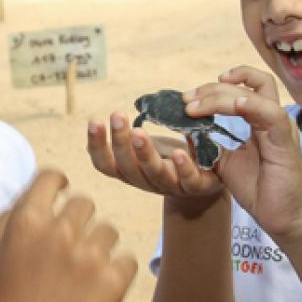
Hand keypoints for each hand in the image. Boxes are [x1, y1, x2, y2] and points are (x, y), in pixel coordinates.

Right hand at [0, 170, 136, 301]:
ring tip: (81, 274)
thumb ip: (7, 220)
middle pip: (84, 202)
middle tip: (69, 246)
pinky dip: (116, 271)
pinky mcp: (113, 283)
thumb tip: (28, 195)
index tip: (62, 192)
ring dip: (98, 245)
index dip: (57, 182)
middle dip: (77, 219)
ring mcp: (89, 257)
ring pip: (108, 230)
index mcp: (26, 221)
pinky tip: (97, 288)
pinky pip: (126, 259)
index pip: (51, 177)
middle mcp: (59, 232)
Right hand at [87, 110, 223, 199]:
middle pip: (127, 167)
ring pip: (155, 173)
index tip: (94, 121)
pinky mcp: (196, 186)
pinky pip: (188, 180)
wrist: (207, 177)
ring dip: (145, 153)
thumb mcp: (145, 148)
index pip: (105, 164)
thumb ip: (125, 142)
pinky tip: (178, 153)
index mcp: (130, 172)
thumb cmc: (170, 158)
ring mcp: (171, 186)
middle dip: (120, 142)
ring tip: (138, 131)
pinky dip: (183, 167)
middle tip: (117, 115)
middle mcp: (146, 182)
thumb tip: (95, 133)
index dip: (97, 146)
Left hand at [186, 66, 301, 240]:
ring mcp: (281, 129)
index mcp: (260, 122)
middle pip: (247, 87)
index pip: (245, 89)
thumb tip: (187, 130)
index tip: (190, 97)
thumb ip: (210, 144)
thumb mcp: (225, 163)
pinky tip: (233, 106)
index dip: (217, 87)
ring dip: (222, 96)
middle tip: (186, 100)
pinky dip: (252, 106)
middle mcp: (272, 120)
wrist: (281, 218)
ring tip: (195, 106)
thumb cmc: (258, 190)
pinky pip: (272, 115)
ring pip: (256, 95)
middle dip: (212, 89)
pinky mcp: (286, 143)